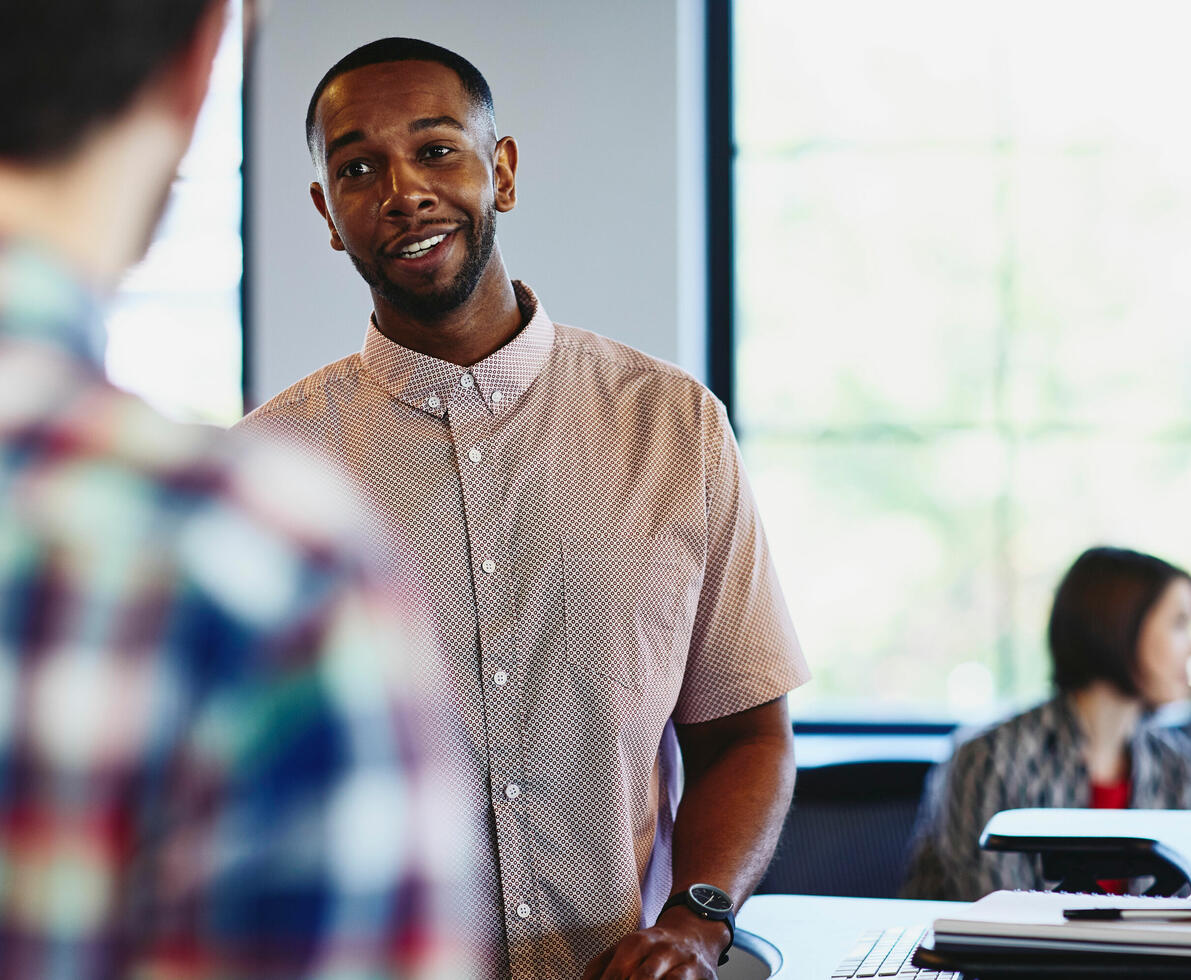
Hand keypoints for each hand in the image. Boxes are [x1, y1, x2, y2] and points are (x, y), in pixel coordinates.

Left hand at [581, 908, 729, 979]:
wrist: (695, 932)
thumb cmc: (653, 948)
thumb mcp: (625, 949)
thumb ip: (600, 967)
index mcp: (634, 944)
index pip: (614, 976)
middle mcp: (657, 949)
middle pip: (640, 979)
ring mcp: (679, 960)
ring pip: (656, 978)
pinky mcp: (699, 972)